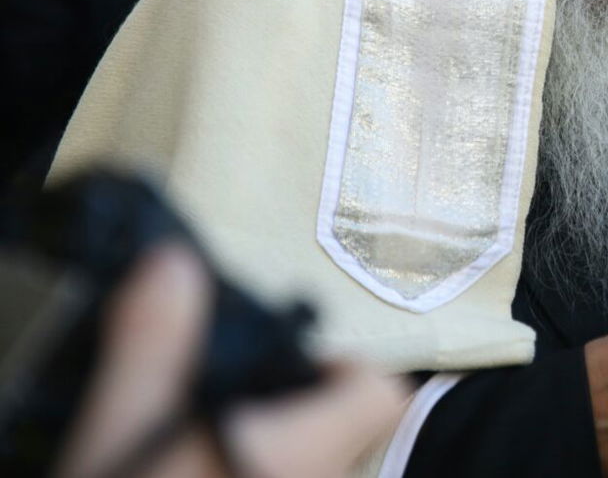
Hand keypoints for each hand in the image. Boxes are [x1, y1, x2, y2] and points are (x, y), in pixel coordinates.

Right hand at [55, 243, 407, 477]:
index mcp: (296, 454)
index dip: (344, 367)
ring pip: (310, 473)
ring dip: (268, 454)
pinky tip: (195, 474)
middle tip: (220, 404)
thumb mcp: (118, 436)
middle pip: (339, 437)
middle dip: (289, 415)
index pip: (378, 393)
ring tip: (196, 445)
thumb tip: (176, 264)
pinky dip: (254, 475)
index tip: (285, 361)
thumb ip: (154, 347)